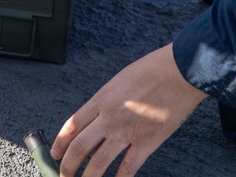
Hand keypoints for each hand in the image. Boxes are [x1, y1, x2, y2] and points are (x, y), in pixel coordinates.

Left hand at [51, 44, 207, 176]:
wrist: (180, 71)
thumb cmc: (153, 70)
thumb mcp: (120, 80)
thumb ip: (107, 100)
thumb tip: (98, 118)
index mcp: (101, 99)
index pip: (72, 126)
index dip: (60, 143)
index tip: (55, 154)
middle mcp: (109, 117)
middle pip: (79, 147)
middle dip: (68, 166)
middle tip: (63, 174)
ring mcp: (127, 132)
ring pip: (98, 163)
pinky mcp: (147, 143)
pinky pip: (128, 168)